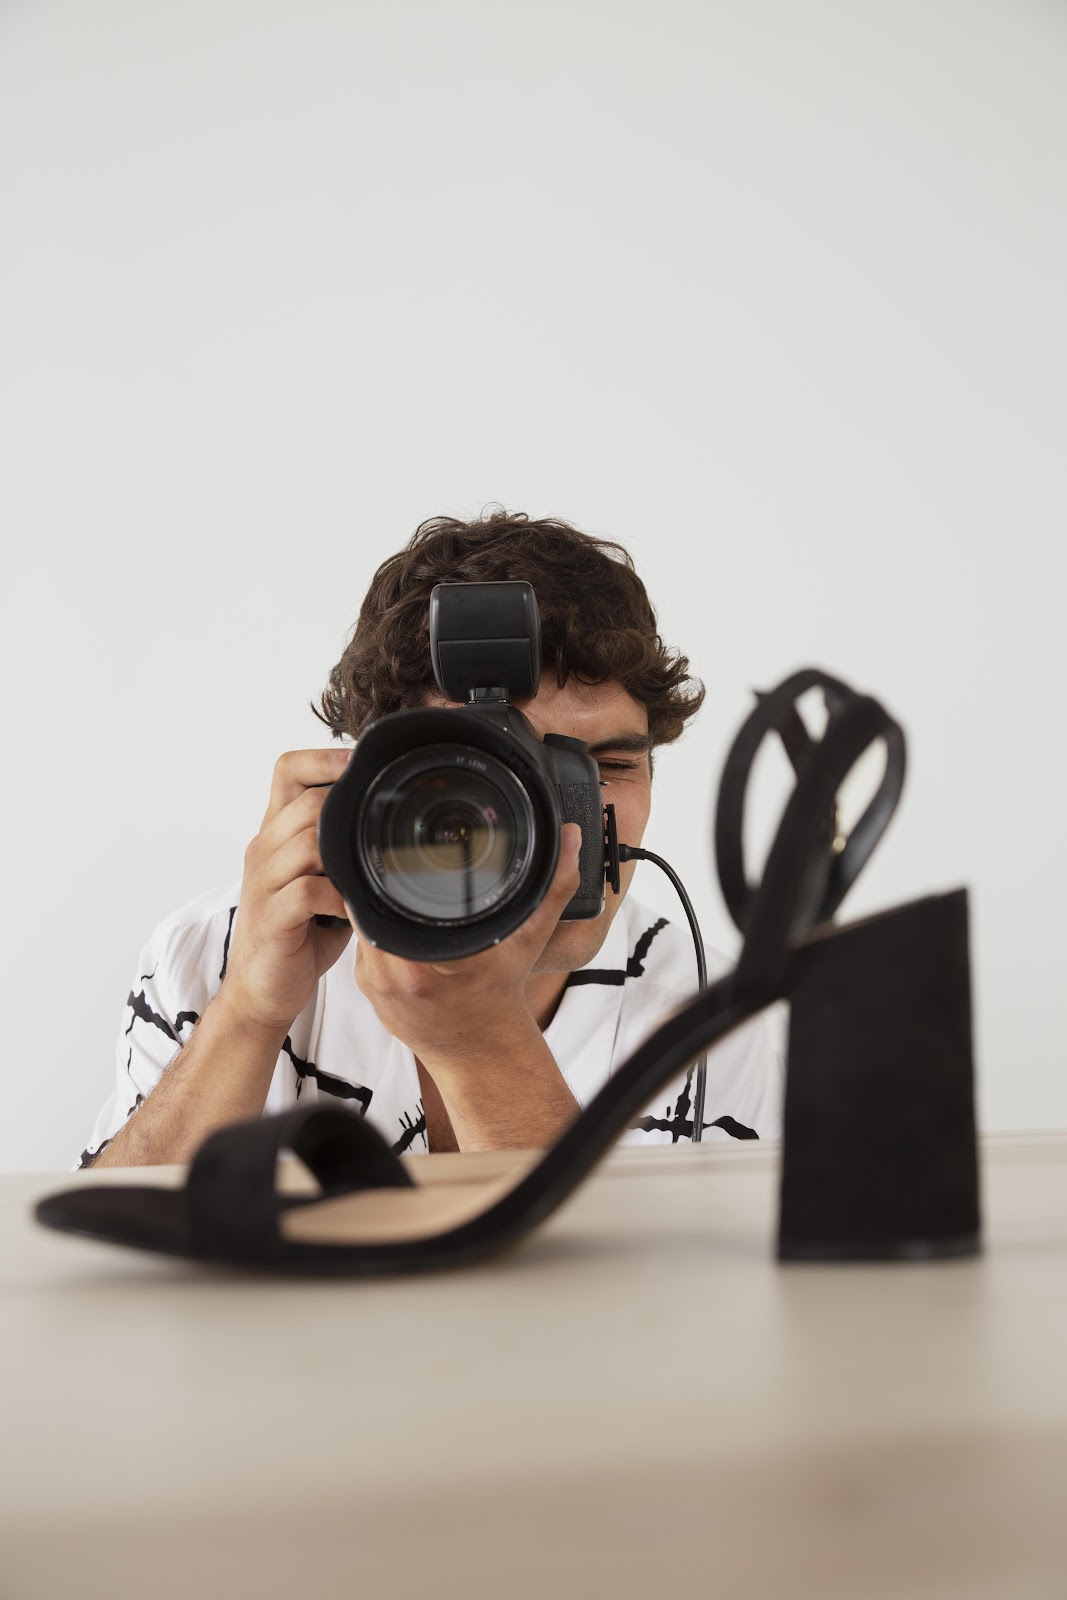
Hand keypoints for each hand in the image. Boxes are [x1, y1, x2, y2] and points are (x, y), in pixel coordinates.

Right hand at [221, 748, 354, 1031]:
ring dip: (346, 856)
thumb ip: (341, 850)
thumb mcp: (321, 880)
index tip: (364, 766)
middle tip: (380, 832)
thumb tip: (392, 825)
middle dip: (348, 812)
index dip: (327, 758)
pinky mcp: (270, 916)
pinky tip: (352, 908)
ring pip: (307, 840)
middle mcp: (264, 849)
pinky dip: (339, 897)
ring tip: (368, 874)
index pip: (289, 769)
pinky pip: (307, 890)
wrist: (263, 989)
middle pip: (306, 800)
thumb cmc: (298, 933)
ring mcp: (263, 881)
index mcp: (276, 834)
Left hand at [352, 822, 582, 1073]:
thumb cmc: (501, 996)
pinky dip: (379, 936)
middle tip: (409, 878)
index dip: (395, 871)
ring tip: (405, 906)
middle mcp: (395, 971)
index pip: (390, 894)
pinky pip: (364, 948)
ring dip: (380, 911)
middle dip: (389, 887)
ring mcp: (376, 983)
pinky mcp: (367, 991)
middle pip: (373, 904)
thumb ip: (553, 886)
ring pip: (364, 925)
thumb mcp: (530, 937)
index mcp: (428, 957)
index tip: (408, 860)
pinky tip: (401, 934)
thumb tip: (570, 841)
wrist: (481, 1050)